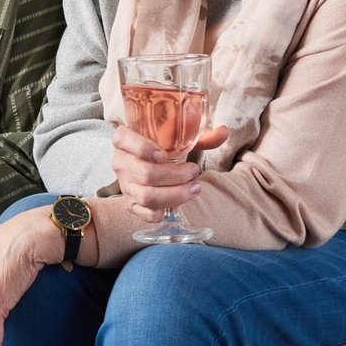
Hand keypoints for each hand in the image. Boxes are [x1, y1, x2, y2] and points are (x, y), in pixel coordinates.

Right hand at [110, 123, 229, 221]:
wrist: (147, 162)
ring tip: (194, 188)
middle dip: (176, 175)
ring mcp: (125, 185)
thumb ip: (199, 135)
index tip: (164, 154)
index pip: (122, 140)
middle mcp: (121, 162)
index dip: (142, 148)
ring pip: (147, 196)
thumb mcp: (176, 137)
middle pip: (145, 174)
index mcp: (125, 140)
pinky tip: (178, 202)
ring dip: (176, 194)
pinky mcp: (132, 203)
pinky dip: (165, 210)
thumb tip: (224, 132)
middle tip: (194, 171)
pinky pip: (146, 214)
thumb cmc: (162, 147)